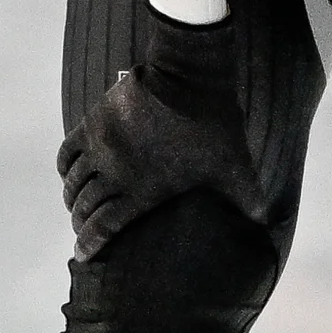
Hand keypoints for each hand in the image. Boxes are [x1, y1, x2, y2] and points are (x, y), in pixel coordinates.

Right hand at [60, 8, 262, 257]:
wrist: (190, 76)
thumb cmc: (214, 125)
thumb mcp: (234, 167)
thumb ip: (247, 199)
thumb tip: (266, 223)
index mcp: (144, 191)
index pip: (105, 226)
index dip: (90, 244)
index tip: (82, 256)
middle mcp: (116, 173)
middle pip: (84, 205)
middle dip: (80, 222)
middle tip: (81, 229)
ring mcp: (101, 146)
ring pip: (74, 181)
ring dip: (71, 197)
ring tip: (75, 204)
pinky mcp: (93, 122)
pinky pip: (68, 152)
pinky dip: (64, 167)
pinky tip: (68, 174)